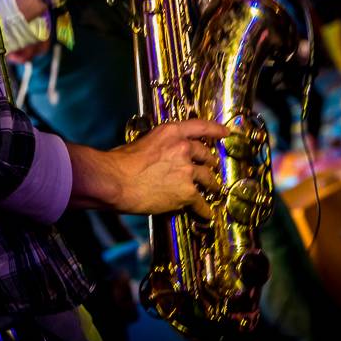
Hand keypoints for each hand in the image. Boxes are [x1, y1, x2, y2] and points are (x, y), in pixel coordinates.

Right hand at [109, 119, 228, 217]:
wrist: (116, 180)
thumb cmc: (120, 162)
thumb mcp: (143, 141)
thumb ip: (158, 146)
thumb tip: (161, 155)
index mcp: (172, 132)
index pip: (200, 127)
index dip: (215, 130)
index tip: (225, 133)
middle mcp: (184, 148)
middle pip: (205, 155)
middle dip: (209, 163)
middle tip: (211, 168)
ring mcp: (187, 170)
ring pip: (207, 178)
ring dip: (212, 185)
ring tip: (214, 189)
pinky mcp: (187, 192)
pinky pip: (200, 202)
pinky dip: (204, 209)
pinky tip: (206, 213)